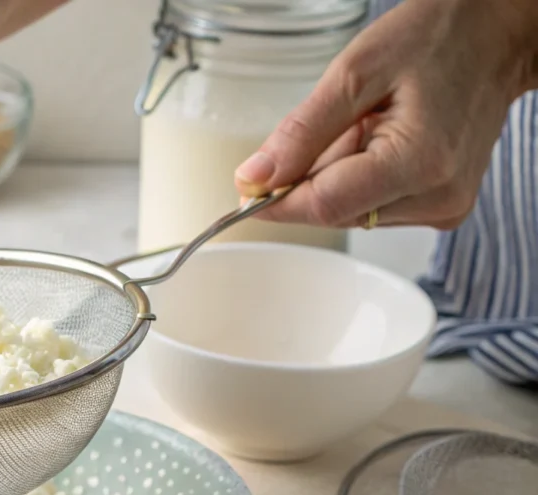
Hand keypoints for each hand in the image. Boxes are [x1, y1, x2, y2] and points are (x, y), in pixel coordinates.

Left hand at [233, 0, 537, 229]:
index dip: (276, 201)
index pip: (324, 206)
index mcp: (419, 163)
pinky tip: (382, 141)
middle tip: (331, 125)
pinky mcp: (443, 208)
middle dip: (312, 177)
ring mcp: (444, 206)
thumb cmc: (438, 38)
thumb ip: (301, 133)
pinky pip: (374, 207)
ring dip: (338, 175)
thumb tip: (253, 179)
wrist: (496, 35)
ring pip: (351, 212)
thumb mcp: (355, 73)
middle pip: (334, 212)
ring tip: (368, 125)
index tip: (246, 188)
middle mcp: (437, 197)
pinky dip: (362, 179)